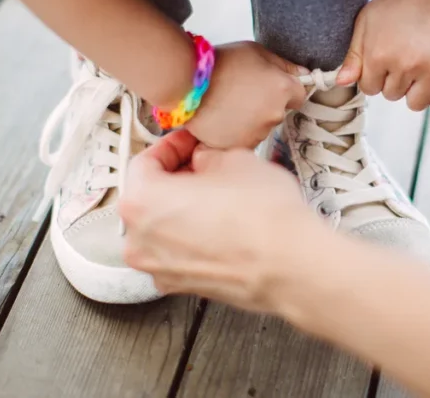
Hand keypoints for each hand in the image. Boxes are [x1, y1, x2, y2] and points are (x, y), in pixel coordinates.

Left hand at [119, 131, 324, 311]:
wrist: (289, 265)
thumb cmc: (261, 216)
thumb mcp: (234, 160)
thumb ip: (206, 156)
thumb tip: (203, 161)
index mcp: (141, 202)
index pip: (144, 163)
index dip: (172, 146)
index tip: (191, 144)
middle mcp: (140, 240)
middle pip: (149, 198)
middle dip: (176, 179)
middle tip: (206, 167)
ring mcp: (159, 268)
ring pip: (163, 228)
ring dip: (184, 209)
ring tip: (218, 197)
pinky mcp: (181, 286)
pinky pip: (178, 252)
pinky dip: (193, 237)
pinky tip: (223, 226)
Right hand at [185, 41, 305, 148]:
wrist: (188, 84)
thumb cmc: (219, 65)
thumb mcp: (256, 52)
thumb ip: (283, 65)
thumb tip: (303, 74)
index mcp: (282, 89)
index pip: (300, 95)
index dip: (286, 90)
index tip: (273, 88)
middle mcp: (275, 114)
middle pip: (279, 112)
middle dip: (266, 104)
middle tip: (243, 93)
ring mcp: (258, 133)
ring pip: (261, 127)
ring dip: (251, 120)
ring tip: (229, 105)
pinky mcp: (241, 146)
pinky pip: (245, 139)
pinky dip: (237, 132)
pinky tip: (224, 118)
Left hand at [337, 0, 429, 110]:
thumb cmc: (397, 3)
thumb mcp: (366, 22)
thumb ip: (353, 55)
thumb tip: (341, 83)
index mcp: (378, 56)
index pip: (369, 88)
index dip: (376, 76)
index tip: (385, 60)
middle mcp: (403, 66)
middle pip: (392, 95)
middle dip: (395, 81)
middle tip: (404, 58)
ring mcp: (429, 70)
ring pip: (415, 103)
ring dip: (415, 91)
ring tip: (418, 71)